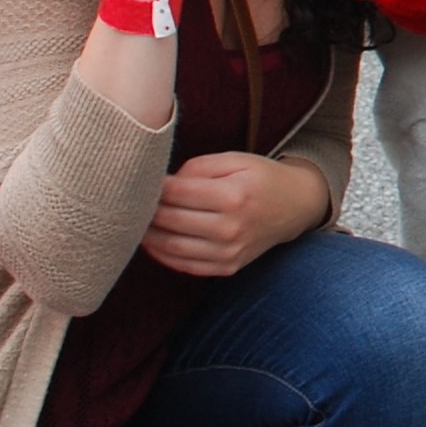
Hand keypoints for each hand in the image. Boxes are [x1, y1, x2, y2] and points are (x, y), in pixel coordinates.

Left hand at [141, 152, 331, 277]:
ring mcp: (229, 252)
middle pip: (169, 221)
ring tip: (134, 222)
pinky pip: (185, 266)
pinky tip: (152, 241)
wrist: (295, 206)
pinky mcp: (227, 267)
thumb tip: (163, 183)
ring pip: (172, 247)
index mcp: (233, 195)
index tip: (141, 180)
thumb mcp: (235, 159)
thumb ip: (197, 166)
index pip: (175, 193)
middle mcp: (231, 228)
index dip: (152, 186)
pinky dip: (163, 255)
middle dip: (145, 210)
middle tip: (130, 201)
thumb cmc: (261, 178)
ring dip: (147, 235)